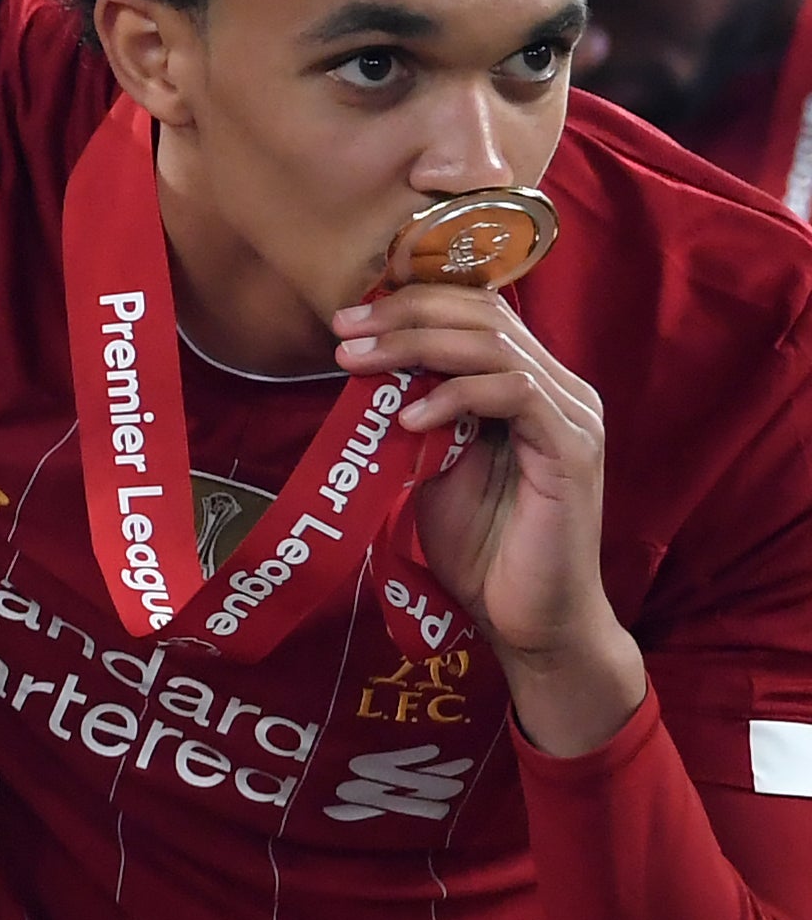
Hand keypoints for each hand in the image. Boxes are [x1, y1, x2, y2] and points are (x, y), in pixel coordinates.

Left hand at [340, 281, 644, 751]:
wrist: (527, 617)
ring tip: (359, 363)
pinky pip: (514, 394)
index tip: (348, 318)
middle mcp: (559, 388)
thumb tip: (366, 366)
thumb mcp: (432, 465)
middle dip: (405, 313)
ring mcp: (572, 416)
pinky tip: (407, 419)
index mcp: (528, 384)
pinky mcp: (574, 450)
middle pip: (485, 314)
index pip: (478, 312)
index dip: (413, 301)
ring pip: (496, 345)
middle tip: (344, 330)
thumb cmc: (480, 547)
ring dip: (417, 345)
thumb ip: (416, 413)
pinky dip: (454, 397)